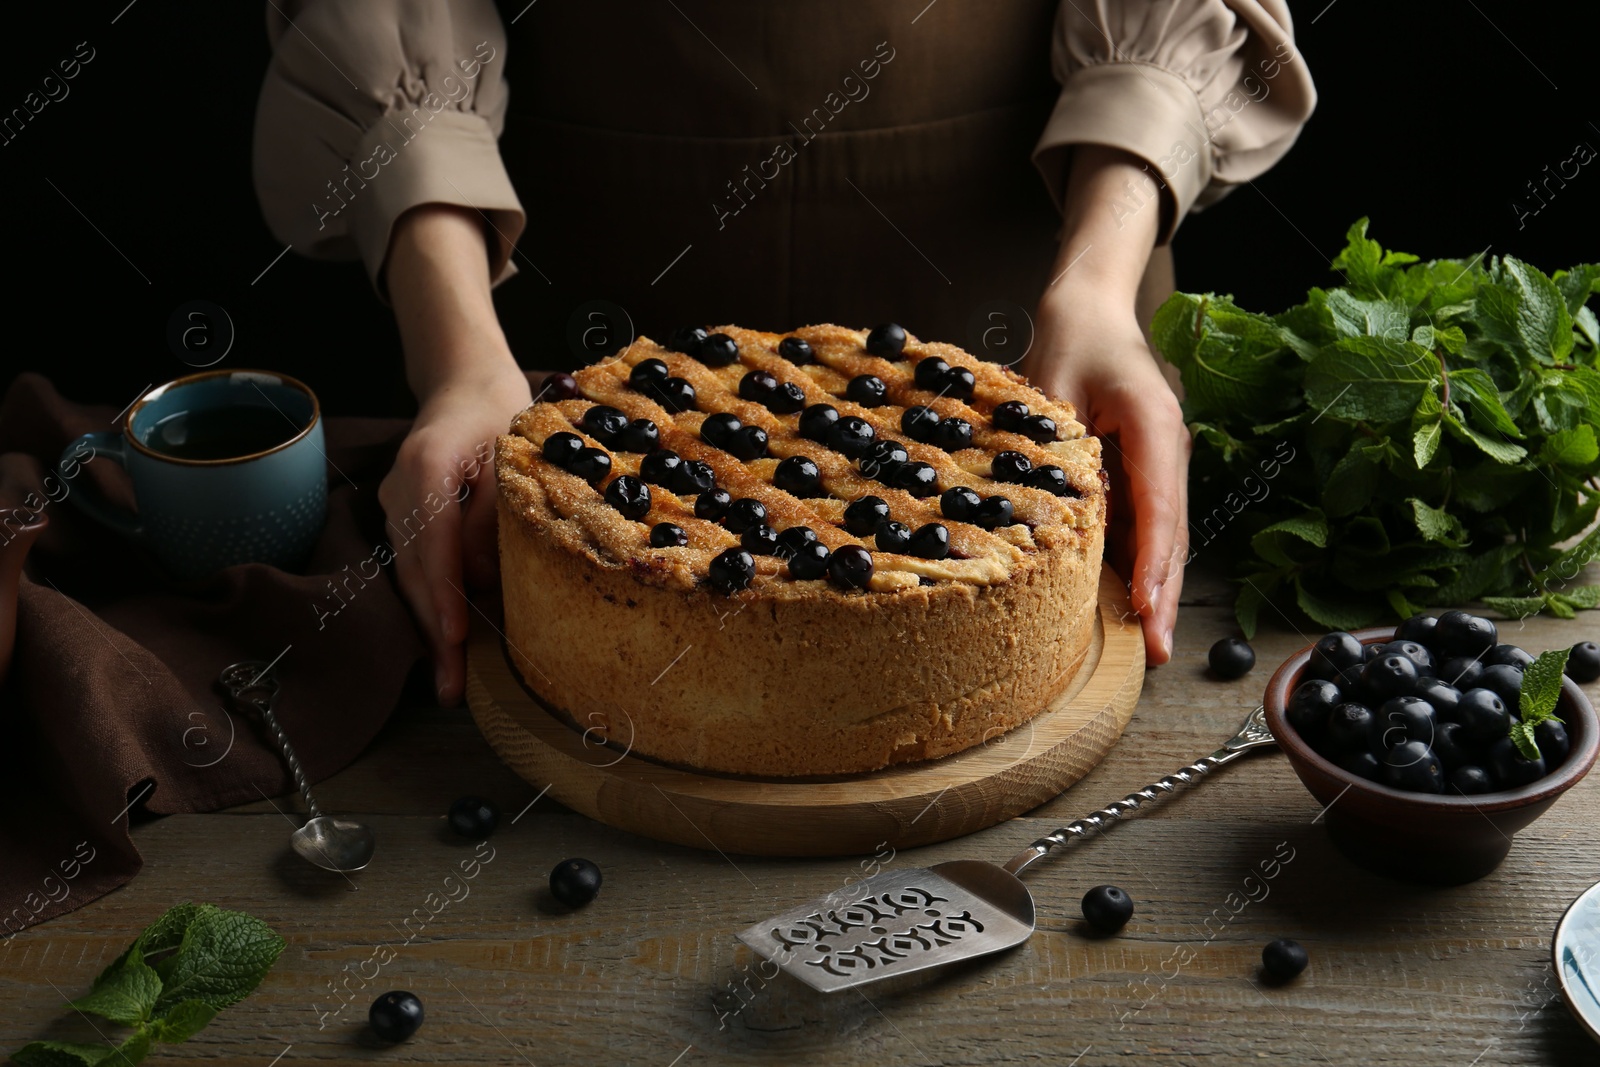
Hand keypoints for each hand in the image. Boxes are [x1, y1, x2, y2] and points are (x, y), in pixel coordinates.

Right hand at [379, 363, 528, 704]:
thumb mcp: (511, 454)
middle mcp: (401, 492)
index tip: (455, 639)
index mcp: (427, 468)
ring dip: (432, 626)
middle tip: (452, 689)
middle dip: (435, 633)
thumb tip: (485, 578)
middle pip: (417, 572)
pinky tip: (448, 643)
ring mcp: (395, 505)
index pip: (435, 545)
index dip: (444, 596)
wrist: (464, 383)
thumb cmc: (499, 413)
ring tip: (451, 680)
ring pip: (412, 576)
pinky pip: (417, 566)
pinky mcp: (402, 517)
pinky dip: (433, 602)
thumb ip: (495, 515)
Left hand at [1025, 289, 1189, 663]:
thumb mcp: (1053, 384)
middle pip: (1172, 533)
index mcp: (1156, 427)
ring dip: (1157, 588)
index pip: (1159, 506)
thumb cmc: (1072, 336)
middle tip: (1156, 651)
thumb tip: (1059, 509)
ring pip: (1164, 535)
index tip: (1144, 606)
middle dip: (1163, 594)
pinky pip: (1146, 523)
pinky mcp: (1146, 470)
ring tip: (1150, 642)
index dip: (1153, 561)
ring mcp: (1162, 462)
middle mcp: (1171, 450)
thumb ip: (1057, 446)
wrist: (1091, 307)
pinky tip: (1132, 605)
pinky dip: (1141, 564)